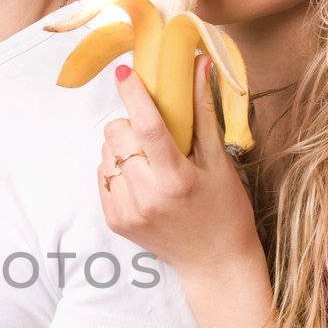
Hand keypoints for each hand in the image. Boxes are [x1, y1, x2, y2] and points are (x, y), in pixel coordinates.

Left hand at [98, 58, 260, 281]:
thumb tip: (198, 65)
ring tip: (149, 163)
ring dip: (122, 149)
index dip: (134, 95)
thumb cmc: (225, 210)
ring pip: (105, 155)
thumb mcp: (220, 163)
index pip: (148, 127)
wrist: (214, 263)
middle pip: (116, 136)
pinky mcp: (115, 221)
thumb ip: (203, 114)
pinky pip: (102, 177)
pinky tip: (141, 181)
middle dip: (129, 124)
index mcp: (177, 179)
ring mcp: (127, 212)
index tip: (124, 73)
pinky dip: (117, 171)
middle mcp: (147, 197)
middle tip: (151, 135)